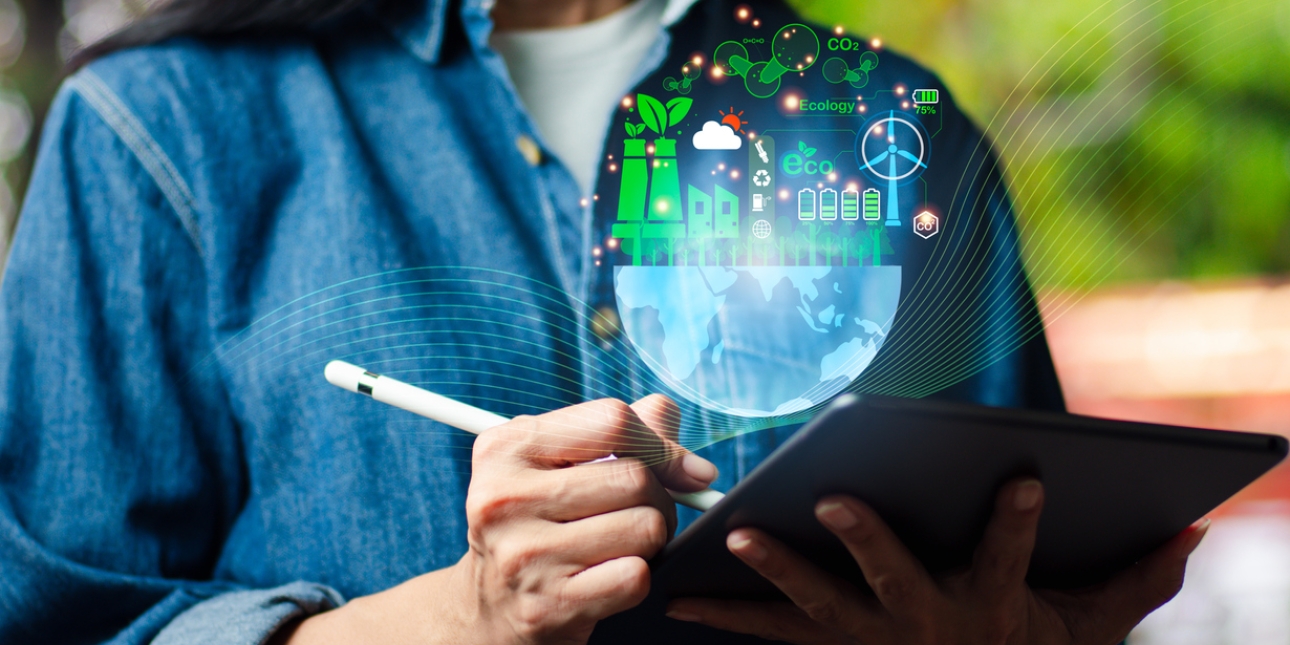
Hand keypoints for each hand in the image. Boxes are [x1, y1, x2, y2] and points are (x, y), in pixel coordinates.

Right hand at [274, 395, 716, 644]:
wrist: (479, 616)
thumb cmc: (528, 528)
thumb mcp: (555, 467)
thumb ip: (617, 433)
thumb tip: (671, 409)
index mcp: (506, 447)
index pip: (613, 421)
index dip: (660, 440)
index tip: (676, 462)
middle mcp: (503, 496)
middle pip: (635, 477)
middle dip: (656, 495)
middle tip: (640, 509)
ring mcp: (520, 556)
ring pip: (643, 529)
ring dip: (648, 540)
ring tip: (616, 545)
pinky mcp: (541, 608)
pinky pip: (633, 579)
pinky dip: (634, 580)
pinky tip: (606, 580)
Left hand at [666, 479, 1208, 644]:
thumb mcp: (1087, 625)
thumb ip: (1133, 582)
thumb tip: (1192, 533)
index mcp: (986, 605)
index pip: (1009, 559)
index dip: (1014, 525)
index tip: (1024, 479)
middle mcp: (923, 623)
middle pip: (894, 580)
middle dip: (867, 539)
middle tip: (834, 495)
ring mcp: (868, 639)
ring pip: (818, 606)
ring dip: (777, 569)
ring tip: (736, 531)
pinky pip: (767, 634)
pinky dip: (722, 615)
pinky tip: (674, 601)